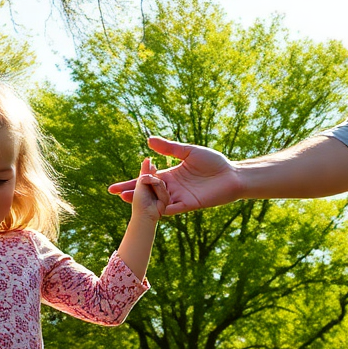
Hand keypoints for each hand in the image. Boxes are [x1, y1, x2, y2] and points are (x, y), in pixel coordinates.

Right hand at [108, 136, 240, 214]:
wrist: (233, 174)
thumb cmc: (213, 162)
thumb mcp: (189, 151)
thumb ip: (170, 148)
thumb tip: (148, 140)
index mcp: (170, 175)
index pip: (146, 179)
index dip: (131, 182)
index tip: (114, 186)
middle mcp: (173, 188)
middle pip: (148, 191)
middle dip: (132, 193)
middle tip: (116, 193)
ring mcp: (181, 197)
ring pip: (158, 200)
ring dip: (144, 200)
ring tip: (128, 199)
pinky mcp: (191, 204)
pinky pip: (174, 208)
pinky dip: (163, 208)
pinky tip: (152, 208)